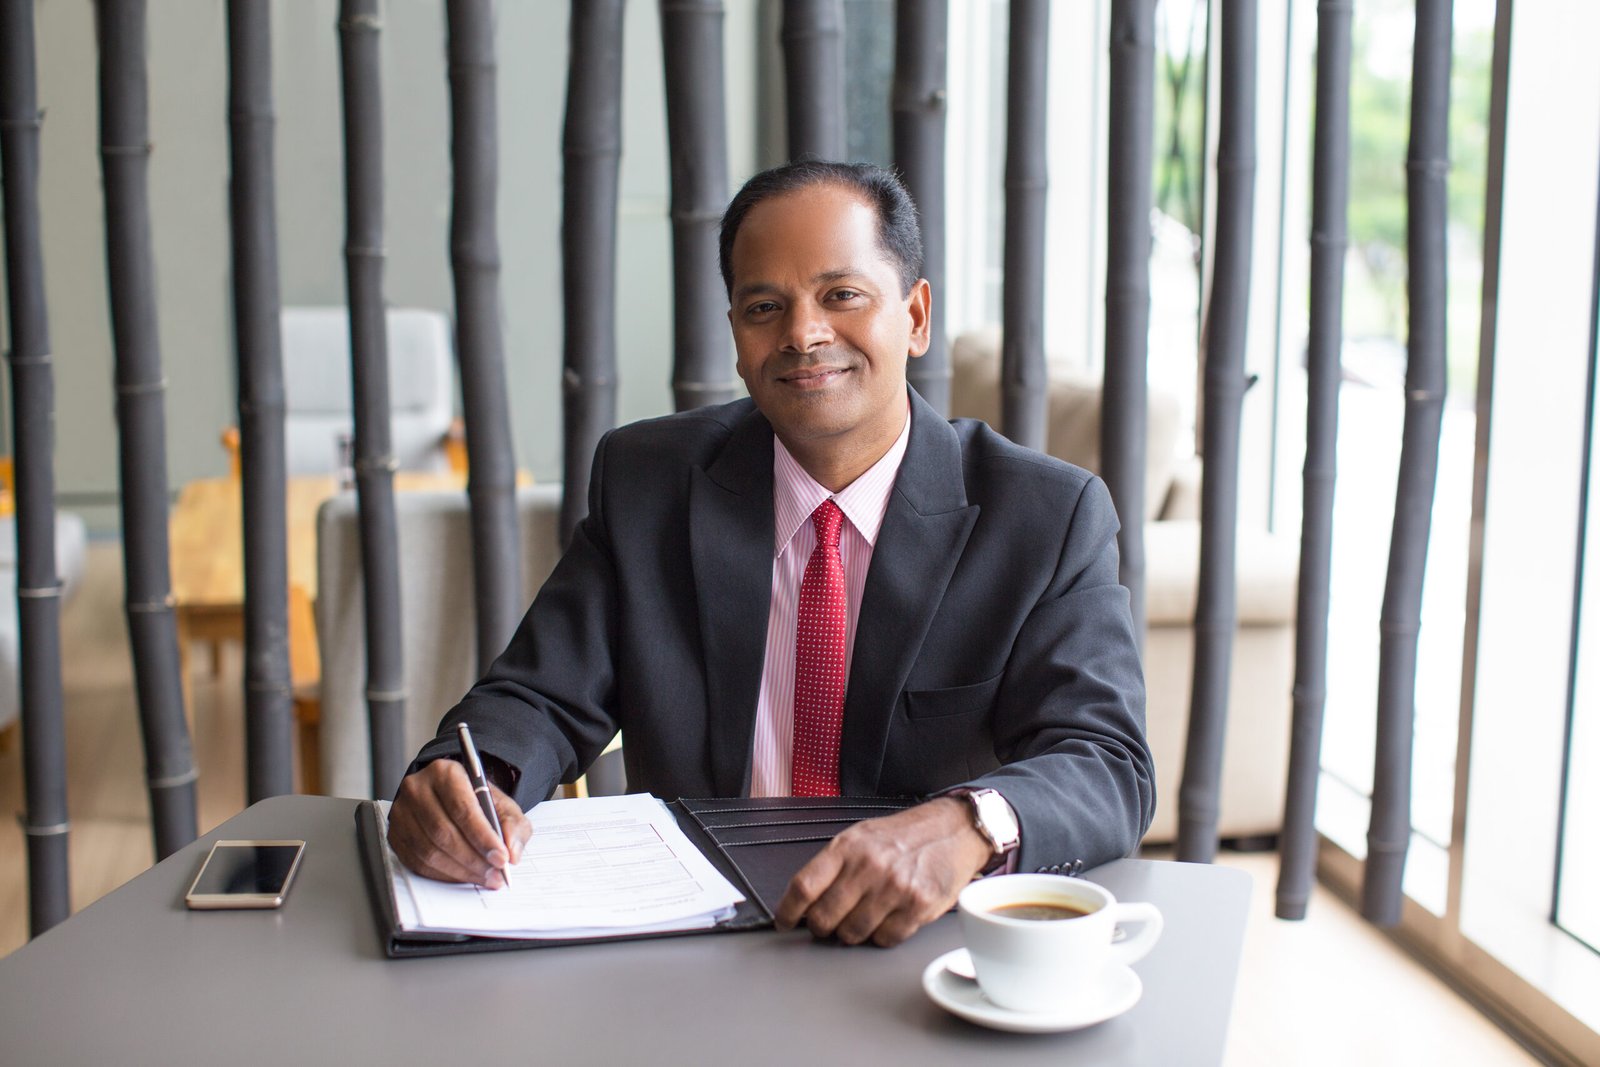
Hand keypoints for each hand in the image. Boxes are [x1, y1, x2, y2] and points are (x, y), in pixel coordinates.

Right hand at [387, 759, 531, 888]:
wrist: (452, 796)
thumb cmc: (477, 800)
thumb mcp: (503, 804)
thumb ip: (513, 825)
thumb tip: (512, 852)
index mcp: (445, 772)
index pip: (462, 808)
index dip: (482, 836)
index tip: (501, 857)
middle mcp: (417, 789)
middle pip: (443, 832)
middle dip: (473, 858)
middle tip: (495, 873)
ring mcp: (401, 813)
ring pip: (429, 851)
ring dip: (460, 870)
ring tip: (484, 877)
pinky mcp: (395, 834)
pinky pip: (417, 862)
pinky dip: (443, 874)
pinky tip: (463, 875)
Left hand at [774, 797, 993, 946]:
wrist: (951, 831)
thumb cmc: (901, 837)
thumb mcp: (860, 838)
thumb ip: (832, 867)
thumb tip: (802, 902)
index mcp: (847, 847)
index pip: (804, 886)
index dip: (787, 911)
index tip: (783, 923)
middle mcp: (869, 866)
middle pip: (824, 917)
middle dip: (821, 928)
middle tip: (827, 925)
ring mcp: (894, 887)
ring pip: (852, 933)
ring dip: (851, 934)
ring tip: (861, 919)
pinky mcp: (918, 906)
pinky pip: (885, 939)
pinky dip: (881, 936)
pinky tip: (886, 920)